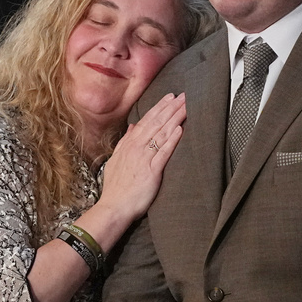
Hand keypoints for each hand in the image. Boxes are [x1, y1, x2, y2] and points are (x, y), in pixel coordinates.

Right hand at [96, 94, 185, 223]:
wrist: (114, 207)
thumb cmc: (116, 187)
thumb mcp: (116, 160)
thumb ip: (125, 142)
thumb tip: (132, 126)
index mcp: (129, 144)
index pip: (146, 120)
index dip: (160, 107)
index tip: (171, 96)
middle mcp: (136, 148)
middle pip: (156, 122)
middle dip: (171, 107)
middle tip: (186, 95)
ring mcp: (144, 158)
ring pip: (161, 133)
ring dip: (175, 118)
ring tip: (187, 106)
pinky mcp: (152, 171)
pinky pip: (163, 152)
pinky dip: (172, 140)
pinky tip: (180, 129)